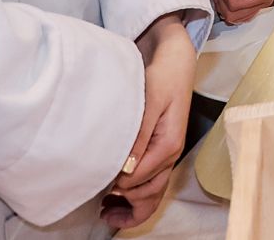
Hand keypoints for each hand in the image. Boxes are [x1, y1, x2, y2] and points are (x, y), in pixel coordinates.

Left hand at [102, 13, 196, 228]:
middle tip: (101, 210)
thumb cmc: (163, 77)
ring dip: (133, 206)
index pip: (139, 179)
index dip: (116, 185)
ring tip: (108, 212)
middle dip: (127, 207)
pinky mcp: (162, 150)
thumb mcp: (150, 103)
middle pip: (150, 194)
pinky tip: (120, 197)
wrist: (177, 62)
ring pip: (153, 193)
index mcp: (168, 144)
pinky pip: (154, 182)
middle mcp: (171, 154)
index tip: (96, 181)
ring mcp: (168, 154)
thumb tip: (125, 169)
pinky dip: (139, 195)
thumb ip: (138, 137)